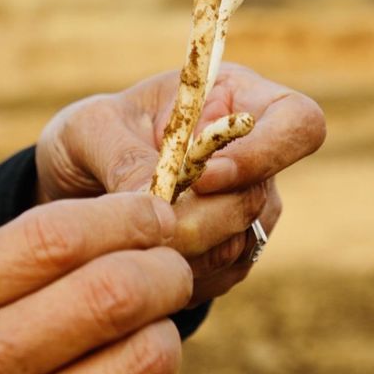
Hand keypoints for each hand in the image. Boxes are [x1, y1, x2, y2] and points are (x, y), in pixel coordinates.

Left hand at [36, 63, 325, 305]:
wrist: (76, 186)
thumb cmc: (91, 137)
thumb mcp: (89, 128)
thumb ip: (123, 157)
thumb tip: (154, 201)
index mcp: (236, 99)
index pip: (298, 122)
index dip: (264, 154)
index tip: (203, 177)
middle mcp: (257, 154)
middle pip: (261, 197)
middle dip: (200, 218)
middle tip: (142, 225)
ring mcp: (252, 208)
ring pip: (240, 243)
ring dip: (181, 249)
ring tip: (127, 237)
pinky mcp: (235, 253)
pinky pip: (221, 275)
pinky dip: (177, 273)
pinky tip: (140, 254)